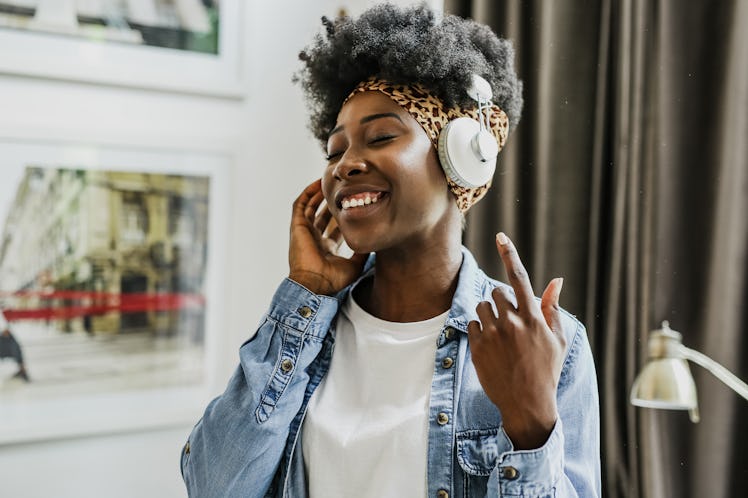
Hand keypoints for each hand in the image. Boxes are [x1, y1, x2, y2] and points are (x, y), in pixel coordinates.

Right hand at [288, 179, 367, 294]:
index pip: (334, 227)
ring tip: (330, 182)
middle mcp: (314, 238)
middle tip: (342, 189)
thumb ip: (363, 252)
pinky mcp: (297, 226)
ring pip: (310, 206)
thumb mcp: (355, 264)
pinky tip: (318, 184)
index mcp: (326, 248)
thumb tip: (375, 242)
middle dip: (331, 202)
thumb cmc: (333, 280)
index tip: (353, 205)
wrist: (315, 283)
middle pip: (322, 214)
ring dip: (319, 194)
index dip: (342, 215)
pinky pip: (301, 204)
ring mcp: (304, 232)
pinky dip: (308, 193)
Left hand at [467, 232, 566, 449]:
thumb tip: (557, 280)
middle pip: (496, 292)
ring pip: (481, 306)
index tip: (500, 236)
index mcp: (534, 318)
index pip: (520, 278)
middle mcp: (512, 322)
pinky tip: (490, 346)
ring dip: (488, 314)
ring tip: (500, 335)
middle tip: (510, 321)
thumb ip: (553, 307)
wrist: (527, 404)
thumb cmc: (546, 370)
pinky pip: (472, 323)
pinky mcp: (477, 347)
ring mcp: (492, 335)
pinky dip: (479, 330)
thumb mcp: (558, 339)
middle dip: (501, 301)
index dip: (509, 254)